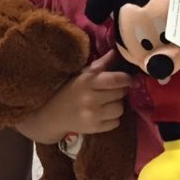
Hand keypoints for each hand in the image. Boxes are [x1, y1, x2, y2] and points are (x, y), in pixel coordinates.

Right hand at [16, 51, 131, 144]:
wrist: (53, 116)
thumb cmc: (69, 91)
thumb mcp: (82, 75)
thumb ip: (101, 64)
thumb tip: (117, 50)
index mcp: (88, 82)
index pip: (116, 79)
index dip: (126, 78)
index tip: (127, 79)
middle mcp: (91, 99)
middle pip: (120, 93)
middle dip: (119, 91)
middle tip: (113, 90)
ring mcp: (93, 115)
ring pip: (120, 109)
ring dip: (117, 105)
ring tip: (108, 103)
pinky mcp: (94, 128)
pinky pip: (115, 122)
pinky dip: (112, 118)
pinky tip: (103, 114)